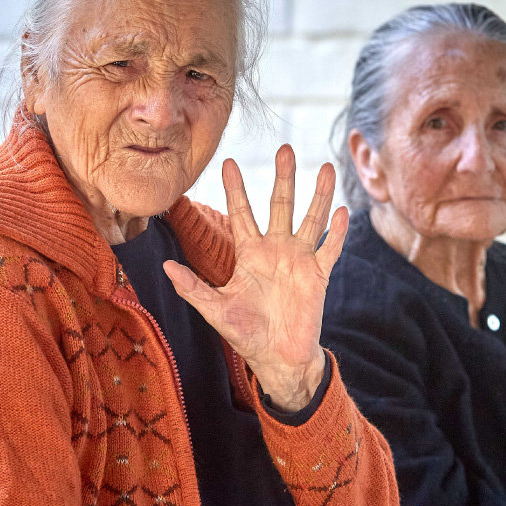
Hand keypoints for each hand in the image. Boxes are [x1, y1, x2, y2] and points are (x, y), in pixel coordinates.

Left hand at [163, 144, 348, 410]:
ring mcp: (299, 260)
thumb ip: (191, 287)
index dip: (235, 188)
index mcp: (250, 254)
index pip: (242, 213)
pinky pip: (329, 249)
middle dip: (283, 177)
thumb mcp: (215, 309)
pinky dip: (336, 232)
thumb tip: (164, 266)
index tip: (229, 161)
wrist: (278, 358)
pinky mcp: (318, 275)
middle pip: (280, 205)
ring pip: (310, 219)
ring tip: (324, 166)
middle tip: (285, 148)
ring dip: (317, 194)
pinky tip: (341, 210)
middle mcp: (276, 250)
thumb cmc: (246, 334)